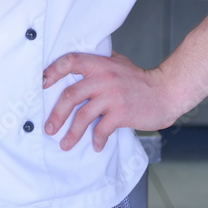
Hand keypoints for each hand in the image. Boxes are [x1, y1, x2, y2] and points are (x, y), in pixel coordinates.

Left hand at [42, 51, 177, 152]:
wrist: (166, 92)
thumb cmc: (140, 79)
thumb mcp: (118, 62)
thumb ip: (99, 62)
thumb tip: (78, 63)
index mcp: (100, 64)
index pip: (70, 61)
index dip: (53, 70)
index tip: (41, 83)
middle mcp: (103, 78)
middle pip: (70, 95)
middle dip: (56, 114)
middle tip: (49, 127)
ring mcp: (112, 96)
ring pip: (83, 116)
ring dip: (71, 133)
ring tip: (64, 144)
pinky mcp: (121, 113)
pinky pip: (101, 129)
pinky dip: (96, 140)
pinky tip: (95, 146)